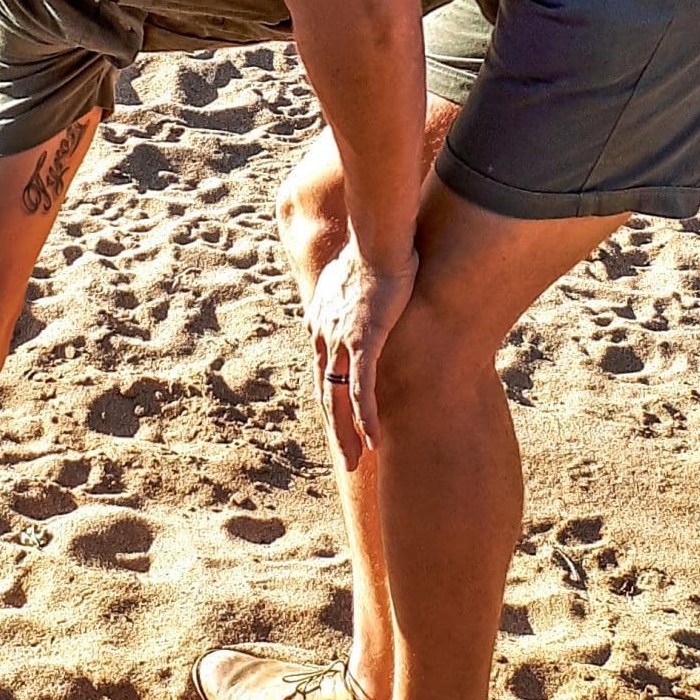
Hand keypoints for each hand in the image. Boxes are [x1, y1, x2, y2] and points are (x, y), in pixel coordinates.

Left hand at [304, 240, 417, 467]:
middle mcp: (324, 335)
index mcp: (321, 321)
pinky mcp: (362, 340)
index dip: (332, 400)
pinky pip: (361, 388)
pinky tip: (373, 441)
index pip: (324, 371)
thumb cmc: (376, 248)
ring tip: (356, 463)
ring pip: (339, 398)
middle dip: (336, 430)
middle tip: (348, 460)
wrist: (377, 236)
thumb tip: (368, 292)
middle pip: (326, 393)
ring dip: (347, 434)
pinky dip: (365, 417)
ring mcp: (340, 339)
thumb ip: (357, 291)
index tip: (339, 423)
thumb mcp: (359, 274)